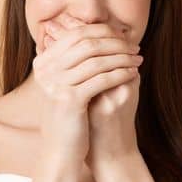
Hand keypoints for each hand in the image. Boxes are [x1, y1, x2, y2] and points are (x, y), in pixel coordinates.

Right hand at [32, 19, 141, 164]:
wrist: (60, 149)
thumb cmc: (69, 115)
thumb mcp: (66, 84)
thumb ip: (75, 61)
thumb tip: (102, 35)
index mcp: (44, 62)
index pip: (77, 34)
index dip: (104, 32)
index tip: (124, 36)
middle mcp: (46, 70)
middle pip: (88, 44)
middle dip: (116, 44)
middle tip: (136, 47)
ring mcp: (56, 84)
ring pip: (96, 61)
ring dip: (122, 58)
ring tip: (138, 59)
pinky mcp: (69, 99)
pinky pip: (101, 79)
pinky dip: (120, 74)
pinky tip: (133, 74)